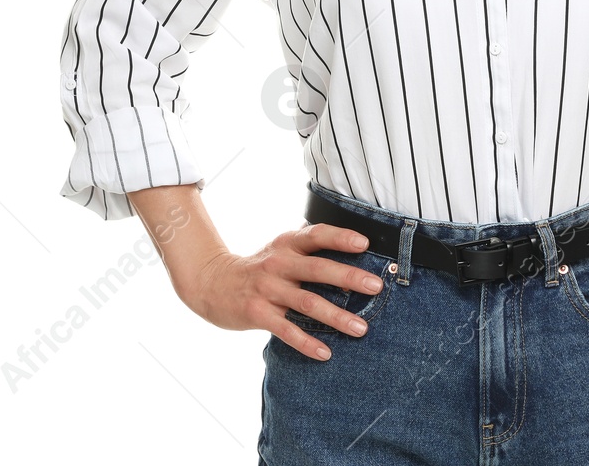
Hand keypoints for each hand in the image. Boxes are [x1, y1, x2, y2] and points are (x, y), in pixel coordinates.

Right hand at [179, 223, 383, 360]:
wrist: (212, 283)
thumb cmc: (259, 268)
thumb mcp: (281, 249)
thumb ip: (310, 249)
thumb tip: (356, 249)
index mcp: (287, 244)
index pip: (316, 235)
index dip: (340, 237)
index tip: (364, 243)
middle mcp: (278, 263)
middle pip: (318, 269)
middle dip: (349, 277)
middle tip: (376, 287)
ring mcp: (267, 289)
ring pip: (307, 302)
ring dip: (336, 316)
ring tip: (361, 328)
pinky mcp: (258, 313)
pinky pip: (286, 330)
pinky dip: (307, 343)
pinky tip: (326, 353)